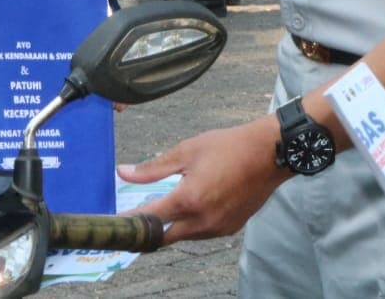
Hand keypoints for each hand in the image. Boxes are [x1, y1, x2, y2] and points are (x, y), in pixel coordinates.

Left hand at [117, 116, 286, 242]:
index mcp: (188, 200)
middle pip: (164, 237)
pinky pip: (202, 233)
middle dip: (148, 231)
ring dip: (171, 226)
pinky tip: (192, 207)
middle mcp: (202, 220)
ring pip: (184, 236)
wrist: (269, 154)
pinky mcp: (230, 228)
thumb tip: (123, 173)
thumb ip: (153, 167)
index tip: (114, 220)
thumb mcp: (187, 151)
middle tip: (136, 220)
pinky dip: (192, 225)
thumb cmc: (228, 147)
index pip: (149, 218)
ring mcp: (218, 228)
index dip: (129, 220)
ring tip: (163, 209)